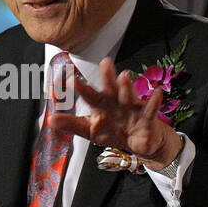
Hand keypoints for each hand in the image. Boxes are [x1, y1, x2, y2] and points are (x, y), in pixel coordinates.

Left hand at [48, 57, 181, 165]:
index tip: (69, 79)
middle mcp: (115, 101)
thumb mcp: (90, 130)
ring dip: (127, 87)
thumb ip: (71, 125)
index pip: (89, 94)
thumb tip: (50, 120)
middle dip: (108, 77)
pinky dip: (154, 101)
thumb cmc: (112, 131)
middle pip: (110, 88)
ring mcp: (132, 108)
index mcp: (100, 104)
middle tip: (105, 63)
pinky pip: (151, 109)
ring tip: (124, 76)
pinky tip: (157, 93)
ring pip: (129, 96)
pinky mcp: (147, 117)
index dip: (80, 88)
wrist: (138, 143)